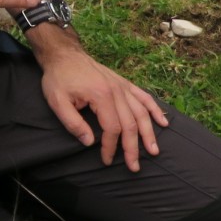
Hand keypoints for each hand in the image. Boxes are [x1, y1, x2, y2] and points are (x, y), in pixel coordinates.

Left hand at [34, 38, 166, 170]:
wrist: (65, 55)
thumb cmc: (59, 78)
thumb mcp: (57, 101)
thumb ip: (73, 123)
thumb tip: (89, 142)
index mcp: (101, 96)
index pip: (112, 128)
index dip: (110, 146)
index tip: (106, 160)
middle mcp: (117, 92)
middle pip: (130, 124)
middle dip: (133, 148)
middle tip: (134, 166)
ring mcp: (123, 87)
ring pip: (141, 113)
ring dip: (149, 134)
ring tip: (153, 150)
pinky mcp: (125, 84)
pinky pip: (145, 98)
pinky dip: (155, 110)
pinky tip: (163, 123)